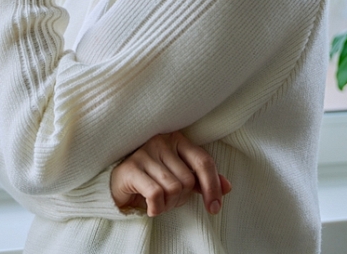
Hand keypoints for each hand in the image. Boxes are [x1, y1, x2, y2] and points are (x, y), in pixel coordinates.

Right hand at [110, 131, 231, 216]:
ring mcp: (144, 152)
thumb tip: (228, 187)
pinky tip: (151, 207)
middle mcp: (160, 141)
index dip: (213, 186)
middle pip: (188, 180)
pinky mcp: (130, 167)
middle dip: (181, 198)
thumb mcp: (180, 178)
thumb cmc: (152, 180)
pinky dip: (156, 208)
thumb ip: (201, 180)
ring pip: (173, 188)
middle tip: (169, 200)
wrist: (119, 186)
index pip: (203, 161)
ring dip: (168, 204)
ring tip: (158, 202)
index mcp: (176, 140)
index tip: (214, 207)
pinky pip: (156, 194)